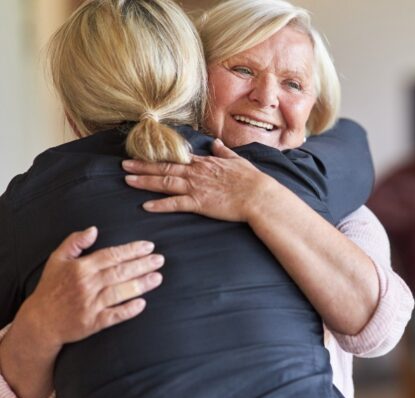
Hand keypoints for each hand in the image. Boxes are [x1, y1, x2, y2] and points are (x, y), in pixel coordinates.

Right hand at [14, 226, 163, 351]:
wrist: (40, 321)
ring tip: (158, 278)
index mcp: (80, 268)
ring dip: (140, 285)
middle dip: (142, 265)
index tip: (149, 246)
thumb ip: (74, 242)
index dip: (131, 250)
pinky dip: (127, 310)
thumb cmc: (51, 288)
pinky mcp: (92, 323)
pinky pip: (113, 316)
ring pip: (119, 292)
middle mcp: (86, 285)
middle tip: (160, 260)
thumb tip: (93, 229)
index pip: (111, 255)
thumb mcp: (57, 260)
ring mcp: (90, 305)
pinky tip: (142, 304)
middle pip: (119, 272)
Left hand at [122, 139, 278, 221]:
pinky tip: (146, 206)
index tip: (144, 154)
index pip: (177, 158)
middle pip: (165, 168)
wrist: (259, 195)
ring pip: (165, 183)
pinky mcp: (199, 203)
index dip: (159, 157)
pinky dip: (160, 205)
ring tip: (128, 180)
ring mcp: (196, 187)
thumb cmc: (251, 180)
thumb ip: (224, 152)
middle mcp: (196, 173)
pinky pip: (175, 204)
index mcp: (205, 163)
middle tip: (124, 165)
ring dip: (145, 181)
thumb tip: (216, 143)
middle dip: (143, 166)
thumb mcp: (238, 161)